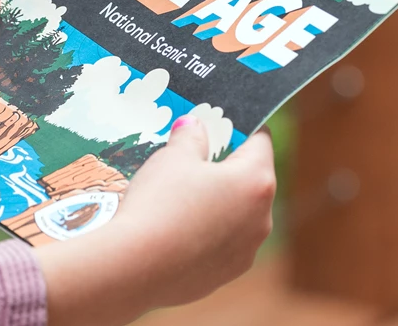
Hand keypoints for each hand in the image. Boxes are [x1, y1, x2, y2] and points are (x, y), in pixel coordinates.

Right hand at [36, 120, 276, 325]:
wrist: (136, 267)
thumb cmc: (160, 203)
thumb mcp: (173, 157)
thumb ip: (191, 136)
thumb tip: (195, 126)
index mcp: (256, 181)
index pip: (260, 141)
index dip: (240, 127)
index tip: (219, 123)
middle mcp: (261, 219)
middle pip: (249, 180)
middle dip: (224, 166)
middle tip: (193, 156)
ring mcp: (245, 251)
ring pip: (235, 214)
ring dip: (215, 202)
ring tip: (178, 195)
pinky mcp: (225, 275)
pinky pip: (219, 243)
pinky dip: (203, 231)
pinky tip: (173, 227)